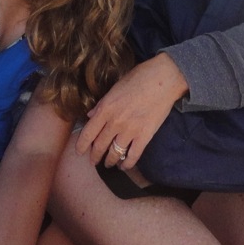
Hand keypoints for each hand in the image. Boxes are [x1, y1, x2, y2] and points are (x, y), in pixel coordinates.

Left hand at [75, 54, 187, 169]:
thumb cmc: (139, 77)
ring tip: (108, 164)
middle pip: (100, 145)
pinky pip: (133, 156)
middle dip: (95, 156)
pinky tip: (124, 166)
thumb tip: (91, 115)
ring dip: (110, 161)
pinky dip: (128, 164)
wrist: (164, 79)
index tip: (79, 152)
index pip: (88, 132)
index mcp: (106, 108)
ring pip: (115, 153)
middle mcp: (115, 122)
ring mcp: (130, 130)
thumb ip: (102, 103)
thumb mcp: (115, 87)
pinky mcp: (145, 136)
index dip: (81, 145)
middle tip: (93, 161)